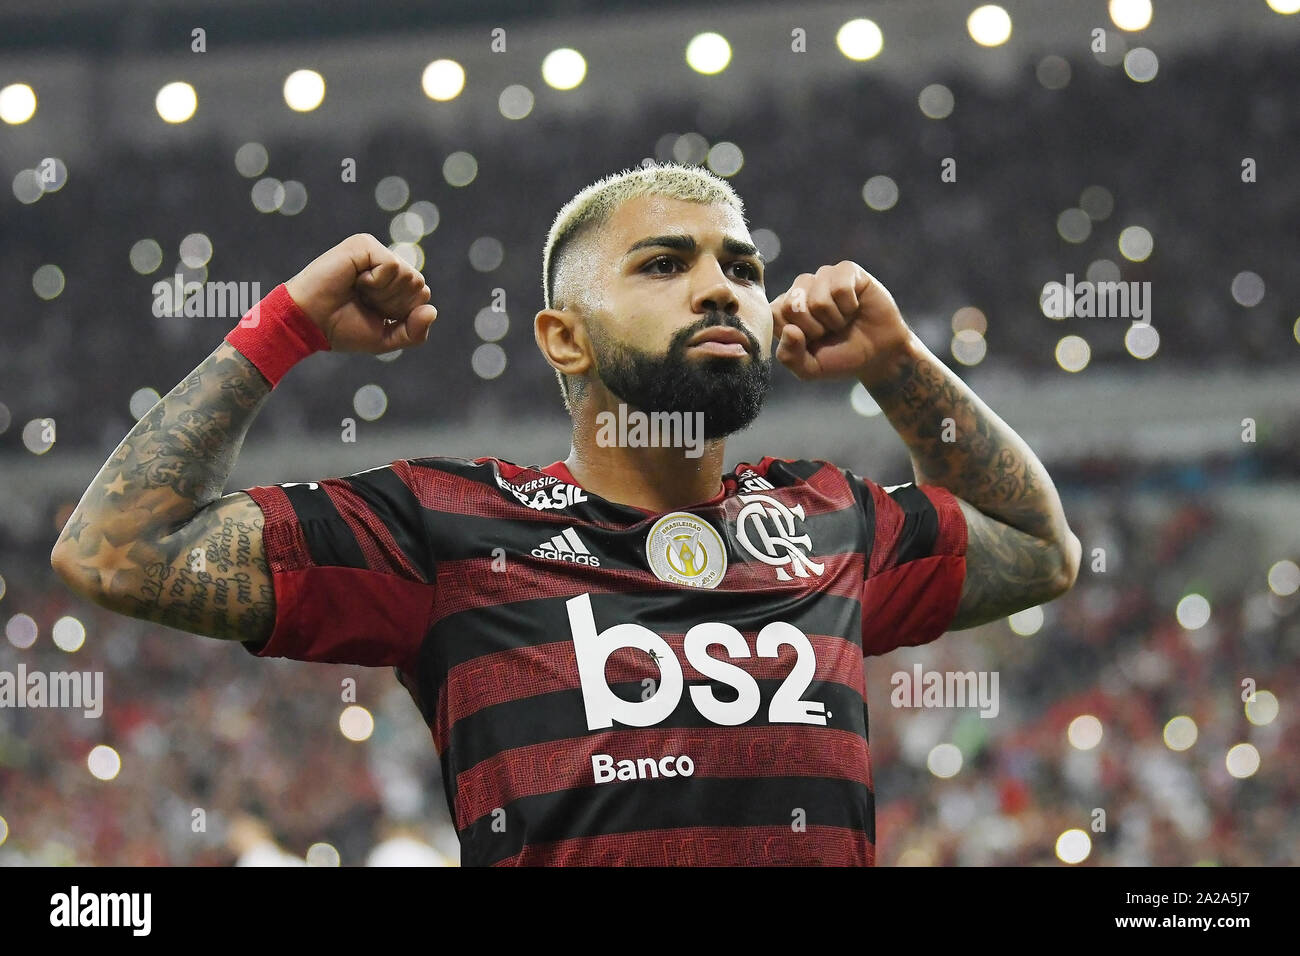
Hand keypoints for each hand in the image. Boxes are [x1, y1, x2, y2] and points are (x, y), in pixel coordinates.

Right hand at [283, 233, 437, 352]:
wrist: (310, 322)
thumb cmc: (342, 329)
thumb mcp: (386, 338)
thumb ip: (414, 332)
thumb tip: (432, 310)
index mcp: (393, 285)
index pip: (422, 297)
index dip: (401, 313)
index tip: (373, 314)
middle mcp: (386, 265)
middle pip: (419, 285)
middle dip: (394, 303)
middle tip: (364, 302)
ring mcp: (376, 253)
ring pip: (409, 275)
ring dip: (383, 293)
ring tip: (358, 291)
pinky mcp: (364, 245)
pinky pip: (392, 265)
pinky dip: (376, 282)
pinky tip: (356, 281)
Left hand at [769, 261, 912, 383]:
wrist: (879, 353)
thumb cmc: (841, 357)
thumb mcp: (811, 368)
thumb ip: (791, 357)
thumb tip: (790, 330)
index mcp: (784, 309)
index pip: (774, 314)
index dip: (795, 335)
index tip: (811, 342)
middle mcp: (800, 289)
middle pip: (792, 305)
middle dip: (815, 329)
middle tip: (829, 332)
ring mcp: (823, 277)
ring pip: (817, 299)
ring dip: (834, 319)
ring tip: (842, 321)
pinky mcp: (846, 270)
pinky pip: (840, 288)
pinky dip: (849, 306)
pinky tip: (855, 307)